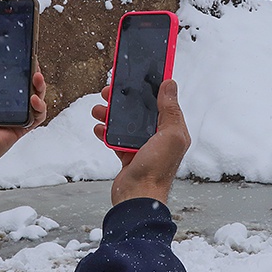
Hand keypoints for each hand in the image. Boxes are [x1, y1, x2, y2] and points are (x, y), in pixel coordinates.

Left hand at [0, 63, 46, 174]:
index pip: (10, 82)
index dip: (18, 71)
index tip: (22, 58)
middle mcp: (6, 108)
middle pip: (26, 89)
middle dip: (33, 76)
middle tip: (33, 64)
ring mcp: (15, 118)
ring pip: (35, 101)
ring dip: (40, 88)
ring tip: (37, 77)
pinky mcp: (20, 129)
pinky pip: (36, 118)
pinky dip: (40, 108)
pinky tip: (34, 99)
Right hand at [91, 79, 189, 204]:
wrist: (137, 199)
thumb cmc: (156, 169)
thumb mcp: (169, 135)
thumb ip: (169, 110)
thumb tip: (170, 83)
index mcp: (173, 130)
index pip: (163, 101)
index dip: (152, 86)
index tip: (139, 72)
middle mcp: (159, 137)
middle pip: (141, 110)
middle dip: (125, 99)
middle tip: (109, 90)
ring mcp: (143, 147)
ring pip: (125, 123)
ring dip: (111, 114)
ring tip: (98, 109)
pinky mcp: (128, 157)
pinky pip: (115, 139)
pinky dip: (106, 133)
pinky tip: (98, 128)